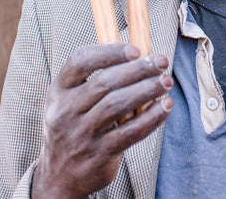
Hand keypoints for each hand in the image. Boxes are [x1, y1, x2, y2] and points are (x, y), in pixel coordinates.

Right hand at [31, 42, 172, 198]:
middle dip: (138, 69)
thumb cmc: (76, 124)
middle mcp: (65, 110)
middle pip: (105, 82)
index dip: (109, 51)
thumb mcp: (72, 99)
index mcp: (59, 90)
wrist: (60, 176)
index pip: (80, 61)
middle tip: (161, 62)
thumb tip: (138, 53)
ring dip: (147, 90)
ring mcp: (80, 134)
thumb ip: (97, 77)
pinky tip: (165, 105)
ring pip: (118, 105)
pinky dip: (151, 117)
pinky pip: (130, 132)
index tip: (136, 49)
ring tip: (166, 82)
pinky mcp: (98, 155)